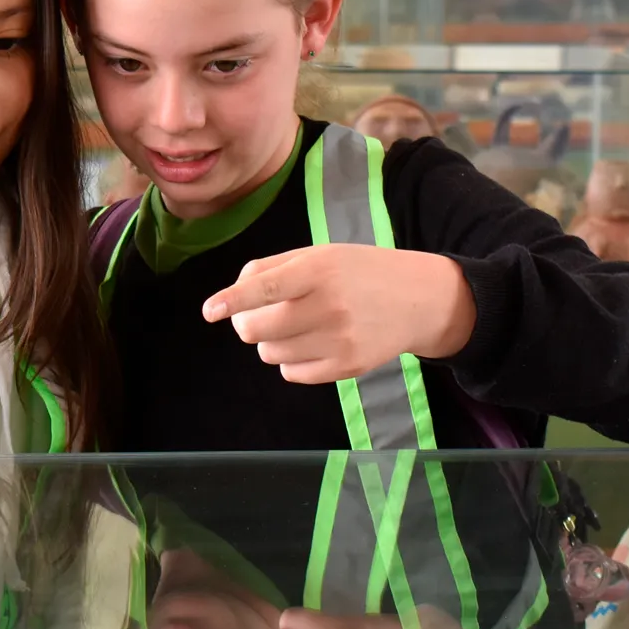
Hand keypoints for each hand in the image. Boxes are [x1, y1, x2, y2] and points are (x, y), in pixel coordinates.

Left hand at [202, 245, 476, 382]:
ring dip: (270, 343)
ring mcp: (339, 340)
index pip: (264, 288)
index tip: (210, 311)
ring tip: (295, 327)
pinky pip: (292, 373)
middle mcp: (329, 305)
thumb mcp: (321, 255)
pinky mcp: (347, 367)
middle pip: (257, 329)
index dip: (232, 300)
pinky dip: (290, 362)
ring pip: (270, 354)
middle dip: (247, 324)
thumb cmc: (359, 272)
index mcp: (319, 269)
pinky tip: (310, 344)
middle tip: (258, 317)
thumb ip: (272, 268)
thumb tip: (233, 293)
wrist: (418, 300)